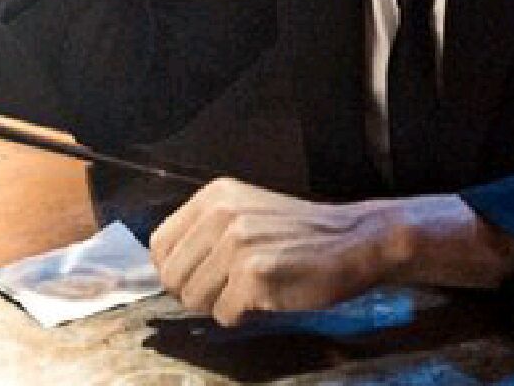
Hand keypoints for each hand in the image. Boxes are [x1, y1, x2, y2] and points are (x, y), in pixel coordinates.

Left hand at [149, 177, 513, 325]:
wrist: (354, 240)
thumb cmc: (297, 233)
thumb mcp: (244, 213)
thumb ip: (205, 232)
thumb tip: (165, 268)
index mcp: (212, 197)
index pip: (160, 243)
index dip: (172, 268)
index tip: (193, 278)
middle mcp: (219, 215)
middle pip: (172, 275)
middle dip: (193, 292)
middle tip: (223, 291)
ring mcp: (236, 245)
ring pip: (194, 298)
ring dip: (217, 304)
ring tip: (246, 292)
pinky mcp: (255, 276)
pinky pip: (224, 315)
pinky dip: (240, 316)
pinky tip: (264, 299)